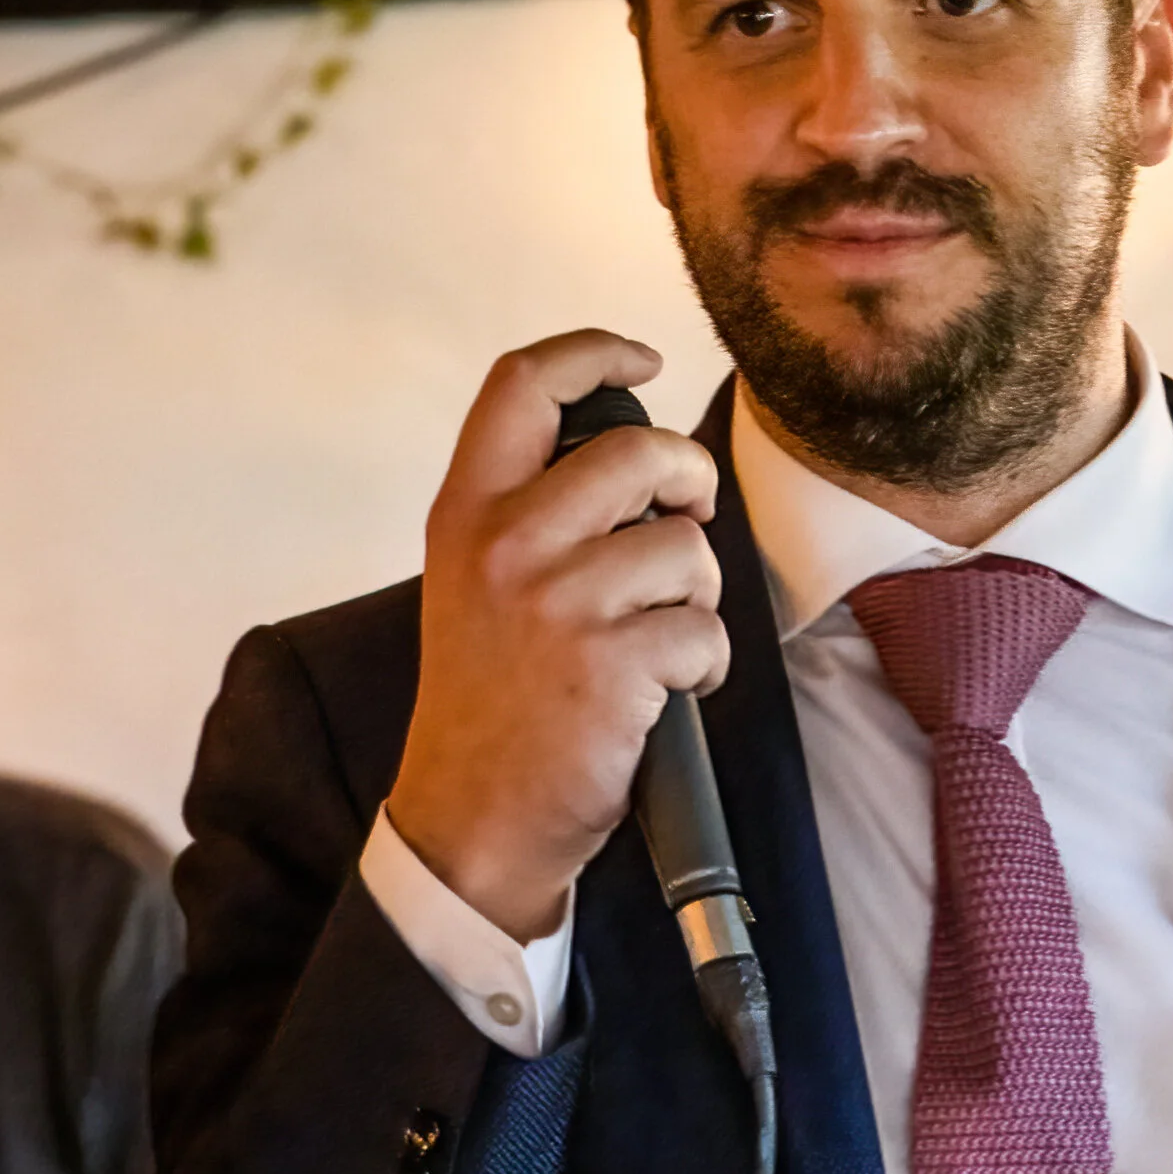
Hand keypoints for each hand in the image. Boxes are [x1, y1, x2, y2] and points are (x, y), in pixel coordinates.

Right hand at [386, 329, 725, 941]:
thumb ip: (528, 511)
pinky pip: (704, 629)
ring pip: (685, 548)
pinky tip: (668, 691)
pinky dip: (706, 663)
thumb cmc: (487, 702)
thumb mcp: (472, 582)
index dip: (595, 353)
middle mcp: (505, 545)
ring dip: (697, 595)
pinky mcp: (611, 664)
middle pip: (637, 451)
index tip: (642, 361)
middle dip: (690, 479)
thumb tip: (633, 460)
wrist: (471, 820)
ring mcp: (558, 603)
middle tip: (687, 518)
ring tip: (664, 637)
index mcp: (466, 513)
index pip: (523, 385)